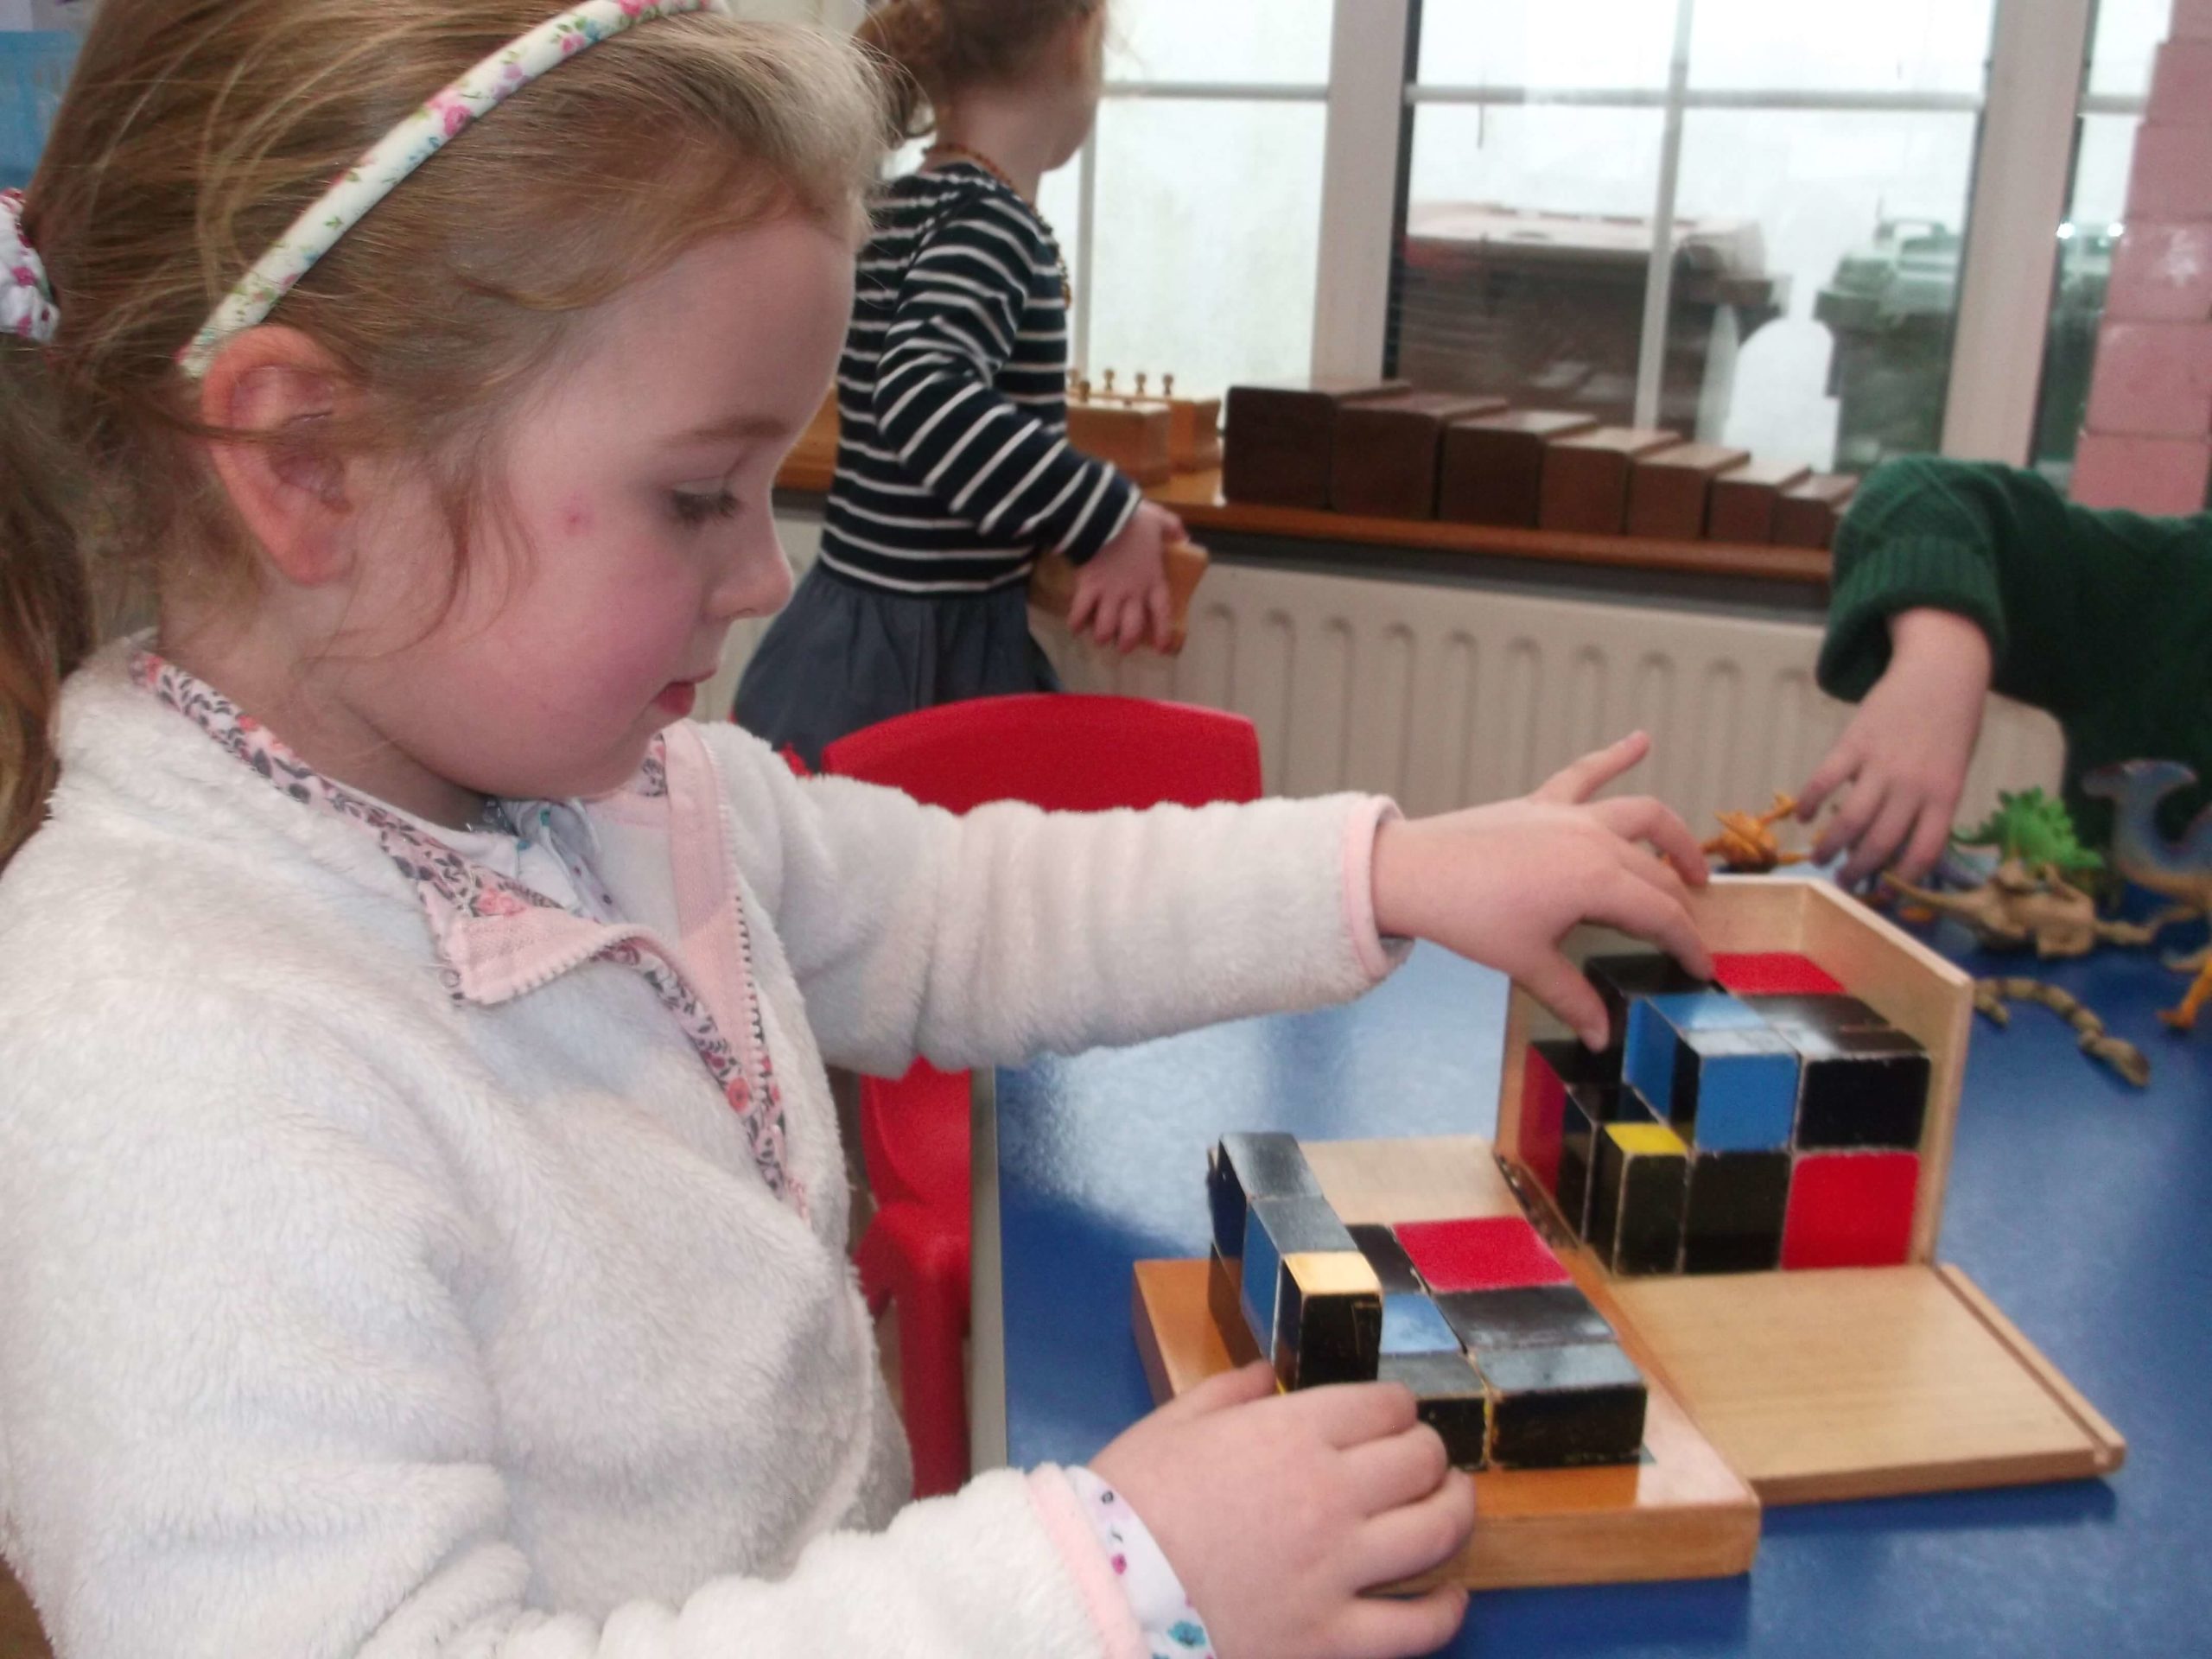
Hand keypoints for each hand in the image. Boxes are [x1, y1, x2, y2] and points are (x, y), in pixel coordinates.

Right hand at [1069, 501, 1181, 652]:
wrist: (1105, 516)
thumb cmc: (1134, 521)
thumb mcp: (1160, 520)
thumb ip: (1173, 528)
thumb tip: (1183, 537)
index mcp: (1153, 580)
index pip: (1162, 613)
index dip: (1162, 633)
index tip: (1161, 648)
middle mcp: (1132, 594)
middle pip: (1131, 629)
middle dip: (1126, 642)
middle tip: (1122, 647)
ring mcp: (1109, 593)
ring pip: (1106, 627)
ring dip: (1102, 636)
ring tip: (1100, 638)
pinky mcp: (1088, 587)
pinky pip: (1081, 611)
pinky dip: (1076, 621)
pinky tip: (1074, 627)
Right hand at [1091, 1363, 1472, 1658]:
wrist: (1101, 1593)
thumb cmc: (1127, 1502)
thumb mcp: (1172, 1423)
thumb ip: (1231, 1391)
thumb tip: (1271, 1373)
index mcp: (1292, 1434)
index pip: (1384, 1407)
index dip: (1396, 1408)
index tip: (1390, 1418)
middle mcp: (1331, 1495)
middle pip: (1420, 1461)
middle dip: (1428, 1453)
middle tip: (1421, 1460)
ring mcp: (1339, 1571)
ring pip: (1437, 1533)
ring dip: (1455, 1511)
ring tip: (1451, 1505)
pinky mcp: (1333, 1639)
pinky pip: (1418, 1627)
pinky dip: (1447, 1609)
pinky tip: (1451, 1595)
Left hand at [1369, 733, 1710, 1048]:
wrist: (1413, 873)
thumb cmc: (1470, 919)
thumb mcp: (1526, 963)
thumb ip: (1571, 997)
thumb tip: (1600, 1038)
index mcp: (1598, 882)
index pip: (1662, 916)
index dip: (1688, 944)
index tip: (1703, 967)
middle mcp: (1595, 840)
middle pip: (1657, 873)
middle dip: (1679, 906)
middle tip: (1685, 935)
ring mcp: (1569, 815)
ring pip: (1641, 814)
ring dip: (1672, 835)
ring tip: (1691, 865)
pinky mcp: (1541, 802)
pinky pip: (1585, 773)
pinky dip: (1615, 755)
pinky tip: (1641, 738)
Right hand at [1797, 609, 1991, 883]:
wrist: (1942, 674)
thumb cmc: (1953, 727)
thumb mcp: (1953, 771)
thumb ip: (1929, 806)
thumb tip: (1893, 842)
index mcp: (1945, 795)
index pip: (1924, 851)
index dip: (1903, 878)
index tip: (1885, 892)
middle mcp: (1913, 786)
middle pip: (1880, 842)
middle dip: (1858, 870)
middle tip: (1844, 883)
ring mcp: (1881, 765)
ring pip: (1850, 820)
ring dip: (1830, 846)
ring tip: (1820, 859)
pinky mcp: (1853, 744)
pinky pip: (1825, 780)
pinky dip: (1808, 801)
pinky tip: (1802, 815)